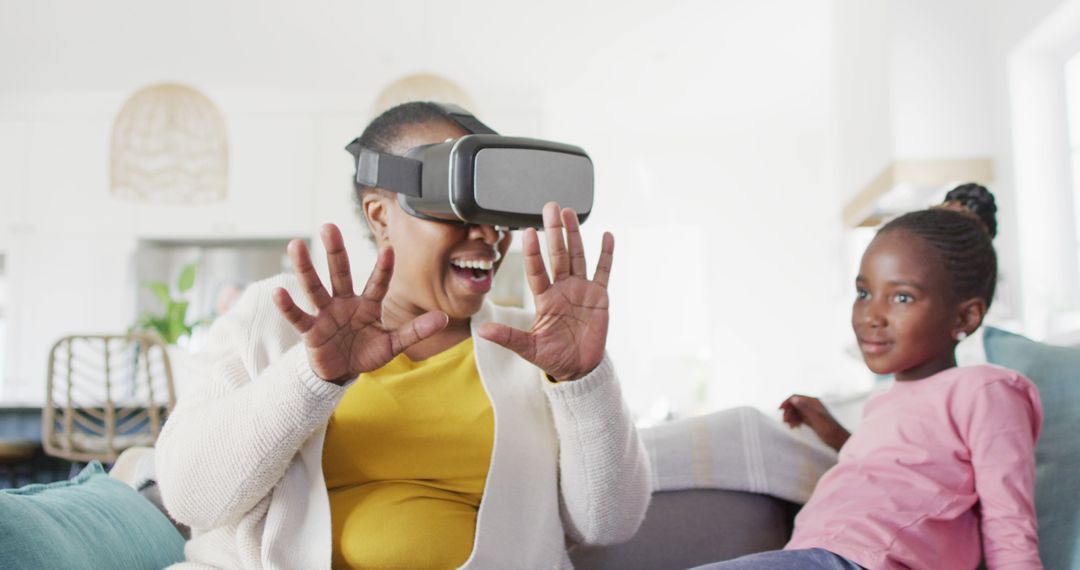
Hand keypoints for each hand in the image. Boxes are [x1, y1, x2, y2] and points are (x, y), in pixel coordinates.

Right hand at [272, 224, 448, 383]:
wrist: (340, 372)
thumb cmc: (366, 353)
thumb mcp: (393, 344)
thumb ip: (415, 331)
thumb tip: (444, 318)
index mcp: (367, 305)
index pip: (377, 283)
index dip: (383, 268)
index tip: (390, 249)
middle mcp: (344, 303)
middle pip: (339, 273)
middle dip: (335, 251)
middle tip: (329, 226)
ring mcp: (325, 314)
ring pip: (315, 288)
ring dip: (305, 268)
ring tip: (296, 245)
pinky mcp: (310, 330)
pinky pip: (298, 316)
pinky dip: (288, 306)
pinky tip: (279, 291)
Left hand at [478, 202, 612, 381]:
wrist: (578, 368)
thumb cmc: (552, 357)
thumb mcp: (528, 348)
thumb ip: (508, 337)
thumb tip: (482, 331)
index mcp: (544, 299)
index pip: (536, 270)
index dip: (533, 252)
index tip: (528, 233)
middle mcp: (562, 289)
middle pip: (557, 255)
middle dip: (554, 231)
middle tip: (550, 207)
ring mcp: (581, 290)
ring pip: (577, 256)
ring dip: (574, 235)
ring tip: (569, 212)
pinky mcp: (599, 296)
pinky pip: (603, 271)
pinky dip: (606, 254)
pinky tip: (607, 236)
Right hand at [779, 394, 850, 450]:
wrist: (837, 439)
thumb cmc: (828, 428)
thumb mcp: (815, 417)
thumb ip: (804, 407)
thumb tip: (793, 399)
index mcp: (813, 402)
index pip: (796, 397)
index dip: (787, 402)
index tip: (780, 409)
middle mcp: (811, 405)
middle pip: (795, 404)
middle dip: (788, 411)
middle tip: (785, 421)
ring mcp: (811, 413)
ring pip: (796, 411)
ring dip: (791, 417)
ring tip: (789, 425)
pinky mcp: (811, 420)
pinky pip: (800, 418)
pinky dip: (795, 421)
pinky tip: (793, 426)